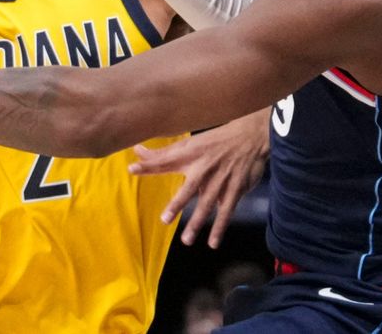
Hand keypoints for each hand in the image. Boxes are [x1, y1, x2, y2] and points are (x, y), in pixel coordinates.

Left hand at [129, 108, 270, 248]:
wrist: (250, 138)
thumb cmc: (215, 141)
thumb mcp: (191, 143)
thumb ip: (164, 152)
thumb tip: (136, 151)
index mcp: (190, 154)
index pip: (165, 159)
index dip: (148, 164)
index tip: (131, 169)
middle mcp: (203, 168)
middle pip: (188, 189)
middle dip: (177, 204)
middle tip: (165, 220)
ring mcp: (219, 181)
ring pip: (207, 205)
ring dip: (197, 223)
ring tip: (187, 240)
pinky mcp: (234, 190)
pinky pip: (226, 212)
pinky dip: (220, 227)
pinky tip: (213, 243)